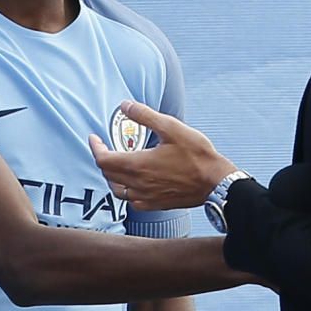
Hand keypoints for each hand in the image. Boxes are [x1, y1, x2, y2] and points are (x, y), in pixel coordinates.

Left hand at [89, 100, 236, 210]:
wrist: (216, 183)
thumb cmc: (197, 156)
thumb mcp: (171, 127)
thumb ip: (145, 116)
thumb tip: (125, 106)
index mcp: (138, 165)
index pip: (103, 159)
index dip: (95, 147)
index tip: (94, 138)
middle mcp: (138, 184)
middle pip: (108, 174)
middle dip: (103, 158)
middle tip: (105, 146)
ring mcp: (146, 197)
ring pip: (117, 189)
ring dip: (112, 175)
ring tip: (117, 163)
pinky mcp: (155, 205)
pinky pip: (131, 201)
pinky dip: (126, 190)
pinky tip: (134, 183)